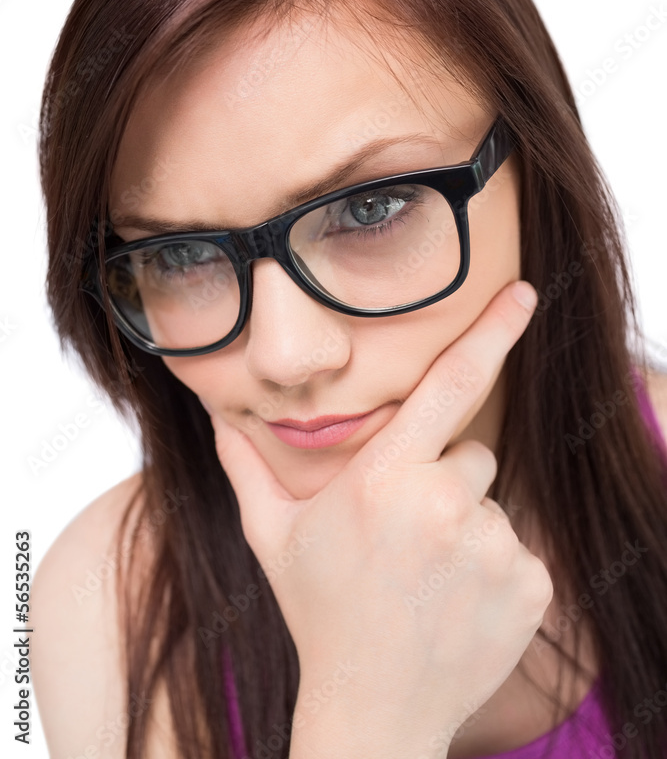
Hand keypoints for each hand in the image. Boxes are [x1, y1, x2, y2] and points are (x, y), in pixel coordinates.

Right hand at [212, 280, 552, 752]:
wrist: (375, 710)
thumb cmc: (320, 612)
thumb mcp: (272, 535)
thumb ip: (245, 465)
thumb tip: (215, 412)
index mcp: (384, 480)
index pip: (449, 386)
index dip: (492, 333)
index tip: (525, 296)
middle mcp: (444, 505)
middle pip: (469, 454)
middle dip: (443, 479)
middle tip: (406, 534)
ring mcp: (493, 548)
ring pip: (491, 503)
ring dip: (466, 525)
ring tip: (427, 574)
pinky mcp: (531, 584)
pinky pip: (520, 548)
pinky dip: (495, 567)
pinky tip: (456, 601)